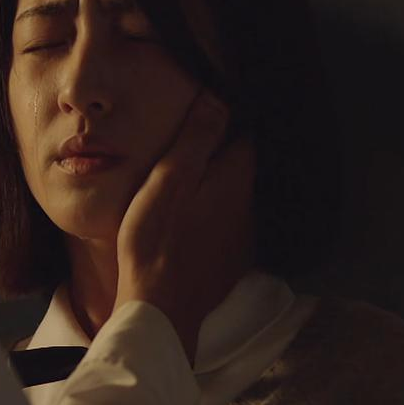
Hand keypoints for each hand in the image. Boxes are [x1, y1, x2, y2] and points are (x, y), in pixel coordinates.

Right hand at [114, 90, 255, 365]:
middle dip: (215, 155)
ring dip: (210, 188)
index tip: (200, 115)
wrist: (160, 308)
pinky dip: (207, 219)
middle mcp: (247, 205)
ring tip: (178, 187)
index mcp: (234, 178)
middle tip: (181, 150)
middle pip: (237, 165)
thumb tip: (217, 96)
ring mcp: (240, 236)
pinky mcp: (228, 262)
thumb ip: (196, 137)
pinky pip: (223, 227)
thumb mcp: (169, 179)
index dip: (222, 120)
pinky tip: (183, 224)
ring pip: (230, 197)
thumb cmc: (156, 240)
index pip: (242, 134)